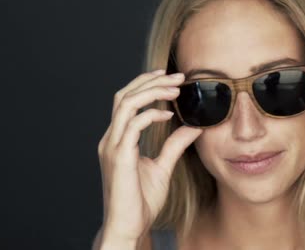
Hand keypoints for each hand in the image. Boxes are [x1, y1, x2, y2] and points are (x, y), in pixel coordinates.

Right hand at [96, 69, 202, 245]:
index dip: (146, 84)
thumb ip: (174, 146)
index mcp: (118, 139)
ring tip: (175, 88)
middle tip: (178, 76)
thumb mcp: (162, 168)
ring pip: (126, 103)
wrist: (128, 227)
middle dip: (151, 81)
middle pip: (124, 95)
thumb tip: (193, 128)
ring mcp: (113, 146)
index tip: (170, 78)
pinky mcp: (119, 156)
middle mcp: (111, 139)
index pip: (127, 100)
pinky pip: (133, 125)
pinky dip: (151, 114)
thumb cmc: (140, 202)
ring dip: (152, 91)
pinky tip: (168, 115)